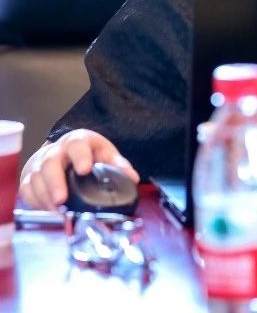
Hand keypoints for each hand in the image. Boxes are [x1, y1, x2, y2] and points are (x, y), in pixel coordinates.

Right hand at [18, 129, 138, 210]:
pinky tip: (48, 210)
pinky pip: (27, 190)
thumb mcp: (104, 153)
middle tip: (62, 199)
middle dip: (55, 182)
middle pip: (50, 164)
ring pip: (36, 179)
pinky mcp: (29, 178)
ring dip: (45, 196)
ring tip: (57, 210)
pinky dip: (35, 202)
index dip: (80, 157)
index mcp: (77, 142)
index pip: (77, 146)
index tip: (85, 169)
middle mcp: (55, 151)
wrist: (62, 151)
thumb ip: (117, 164)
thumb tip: (133, 179)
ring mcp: (39, 164)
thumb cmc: (86, 153)